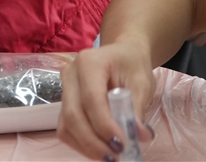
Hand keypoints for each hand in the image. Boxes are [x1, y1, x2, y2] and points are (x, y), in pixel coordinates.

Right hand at [57, 43, 155, 159]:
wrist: (121, 55)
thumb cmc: (132, 65)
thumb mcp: (142, 82)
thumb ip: (137, 109)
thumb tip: (140, 136)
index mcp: (89, 62)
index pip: (91, 98)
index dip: (104, 125)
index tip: (122, 145)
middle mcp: (70, 74)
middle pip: (73, 114)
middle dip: (93, 141)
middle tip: (115, 157)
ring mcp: (64, 88)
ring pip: (66, 125)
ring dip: (86, 146)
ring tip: (109, 157)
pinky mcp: (64, 103)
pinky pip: (66, 128)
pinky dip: (81, 144)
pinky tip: (99, 150)